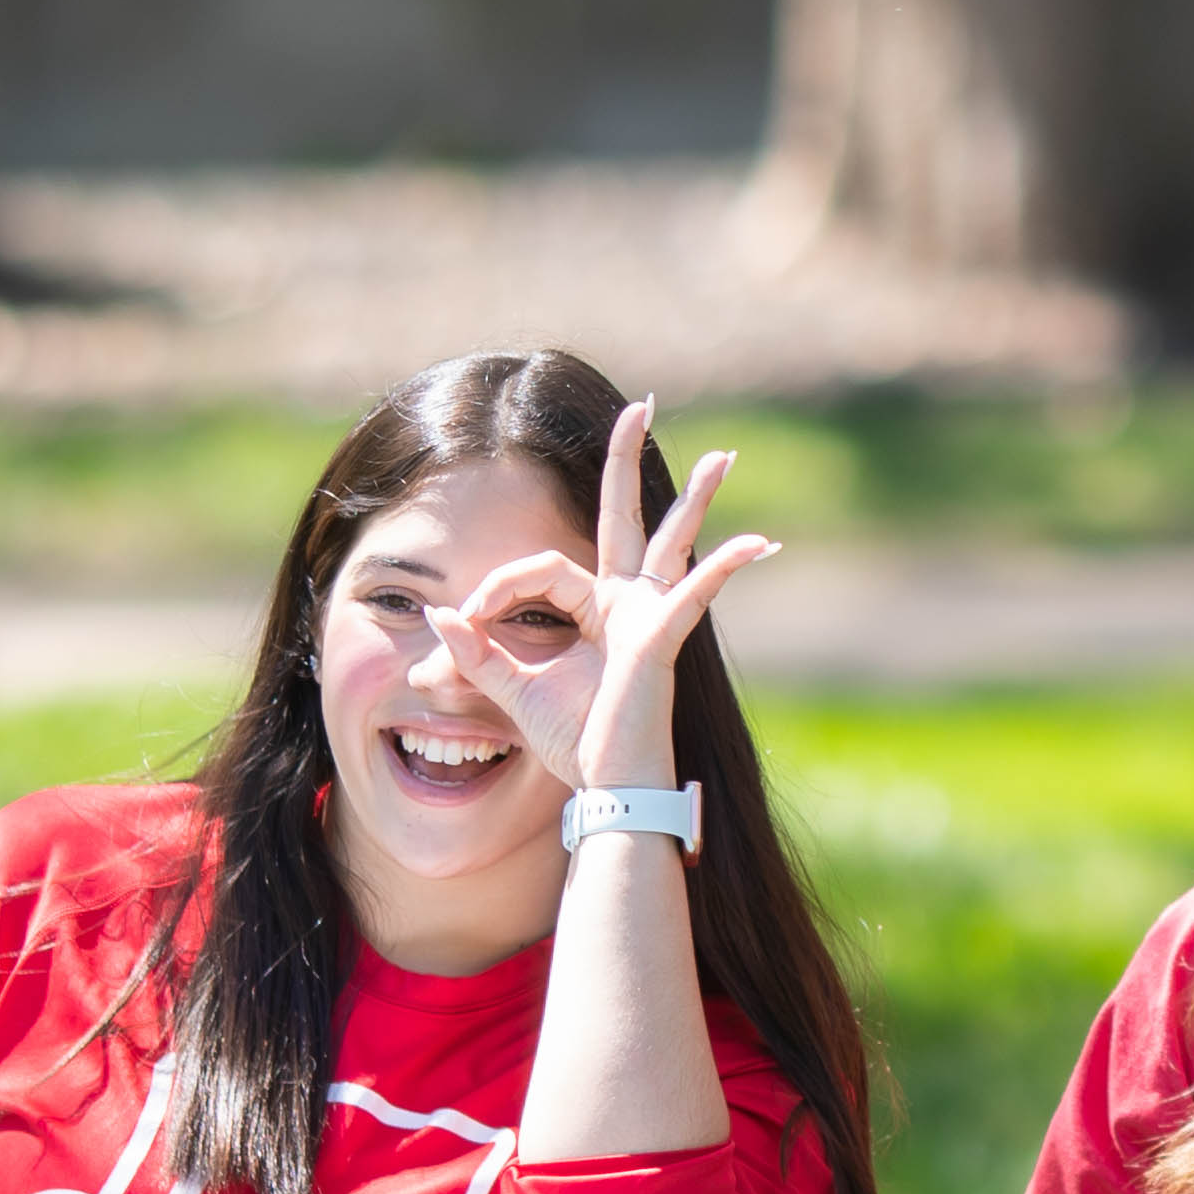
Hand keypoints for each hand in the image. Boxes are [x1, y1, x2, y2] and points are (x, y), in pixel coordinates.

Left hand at [431, 398, 776, 799]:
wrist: (605, 786)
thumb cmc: (571, 742)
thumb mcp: (509, 687)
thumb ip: (473, 651)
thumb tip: (434, 610)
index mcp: (592, 610)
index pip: (541, 567)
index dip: (496, 588)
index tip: (462, 622)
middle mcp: (626, 603)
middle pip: (624, 518)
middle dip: (625, 461)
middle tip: (638, 407)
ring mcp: (650, 616)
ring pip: (670, 540)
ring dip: (695, 496)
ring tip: (723, 456)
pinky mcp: (663, 637)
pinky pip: (694, 594)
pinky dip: (724, 567)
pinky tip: (759, 544)